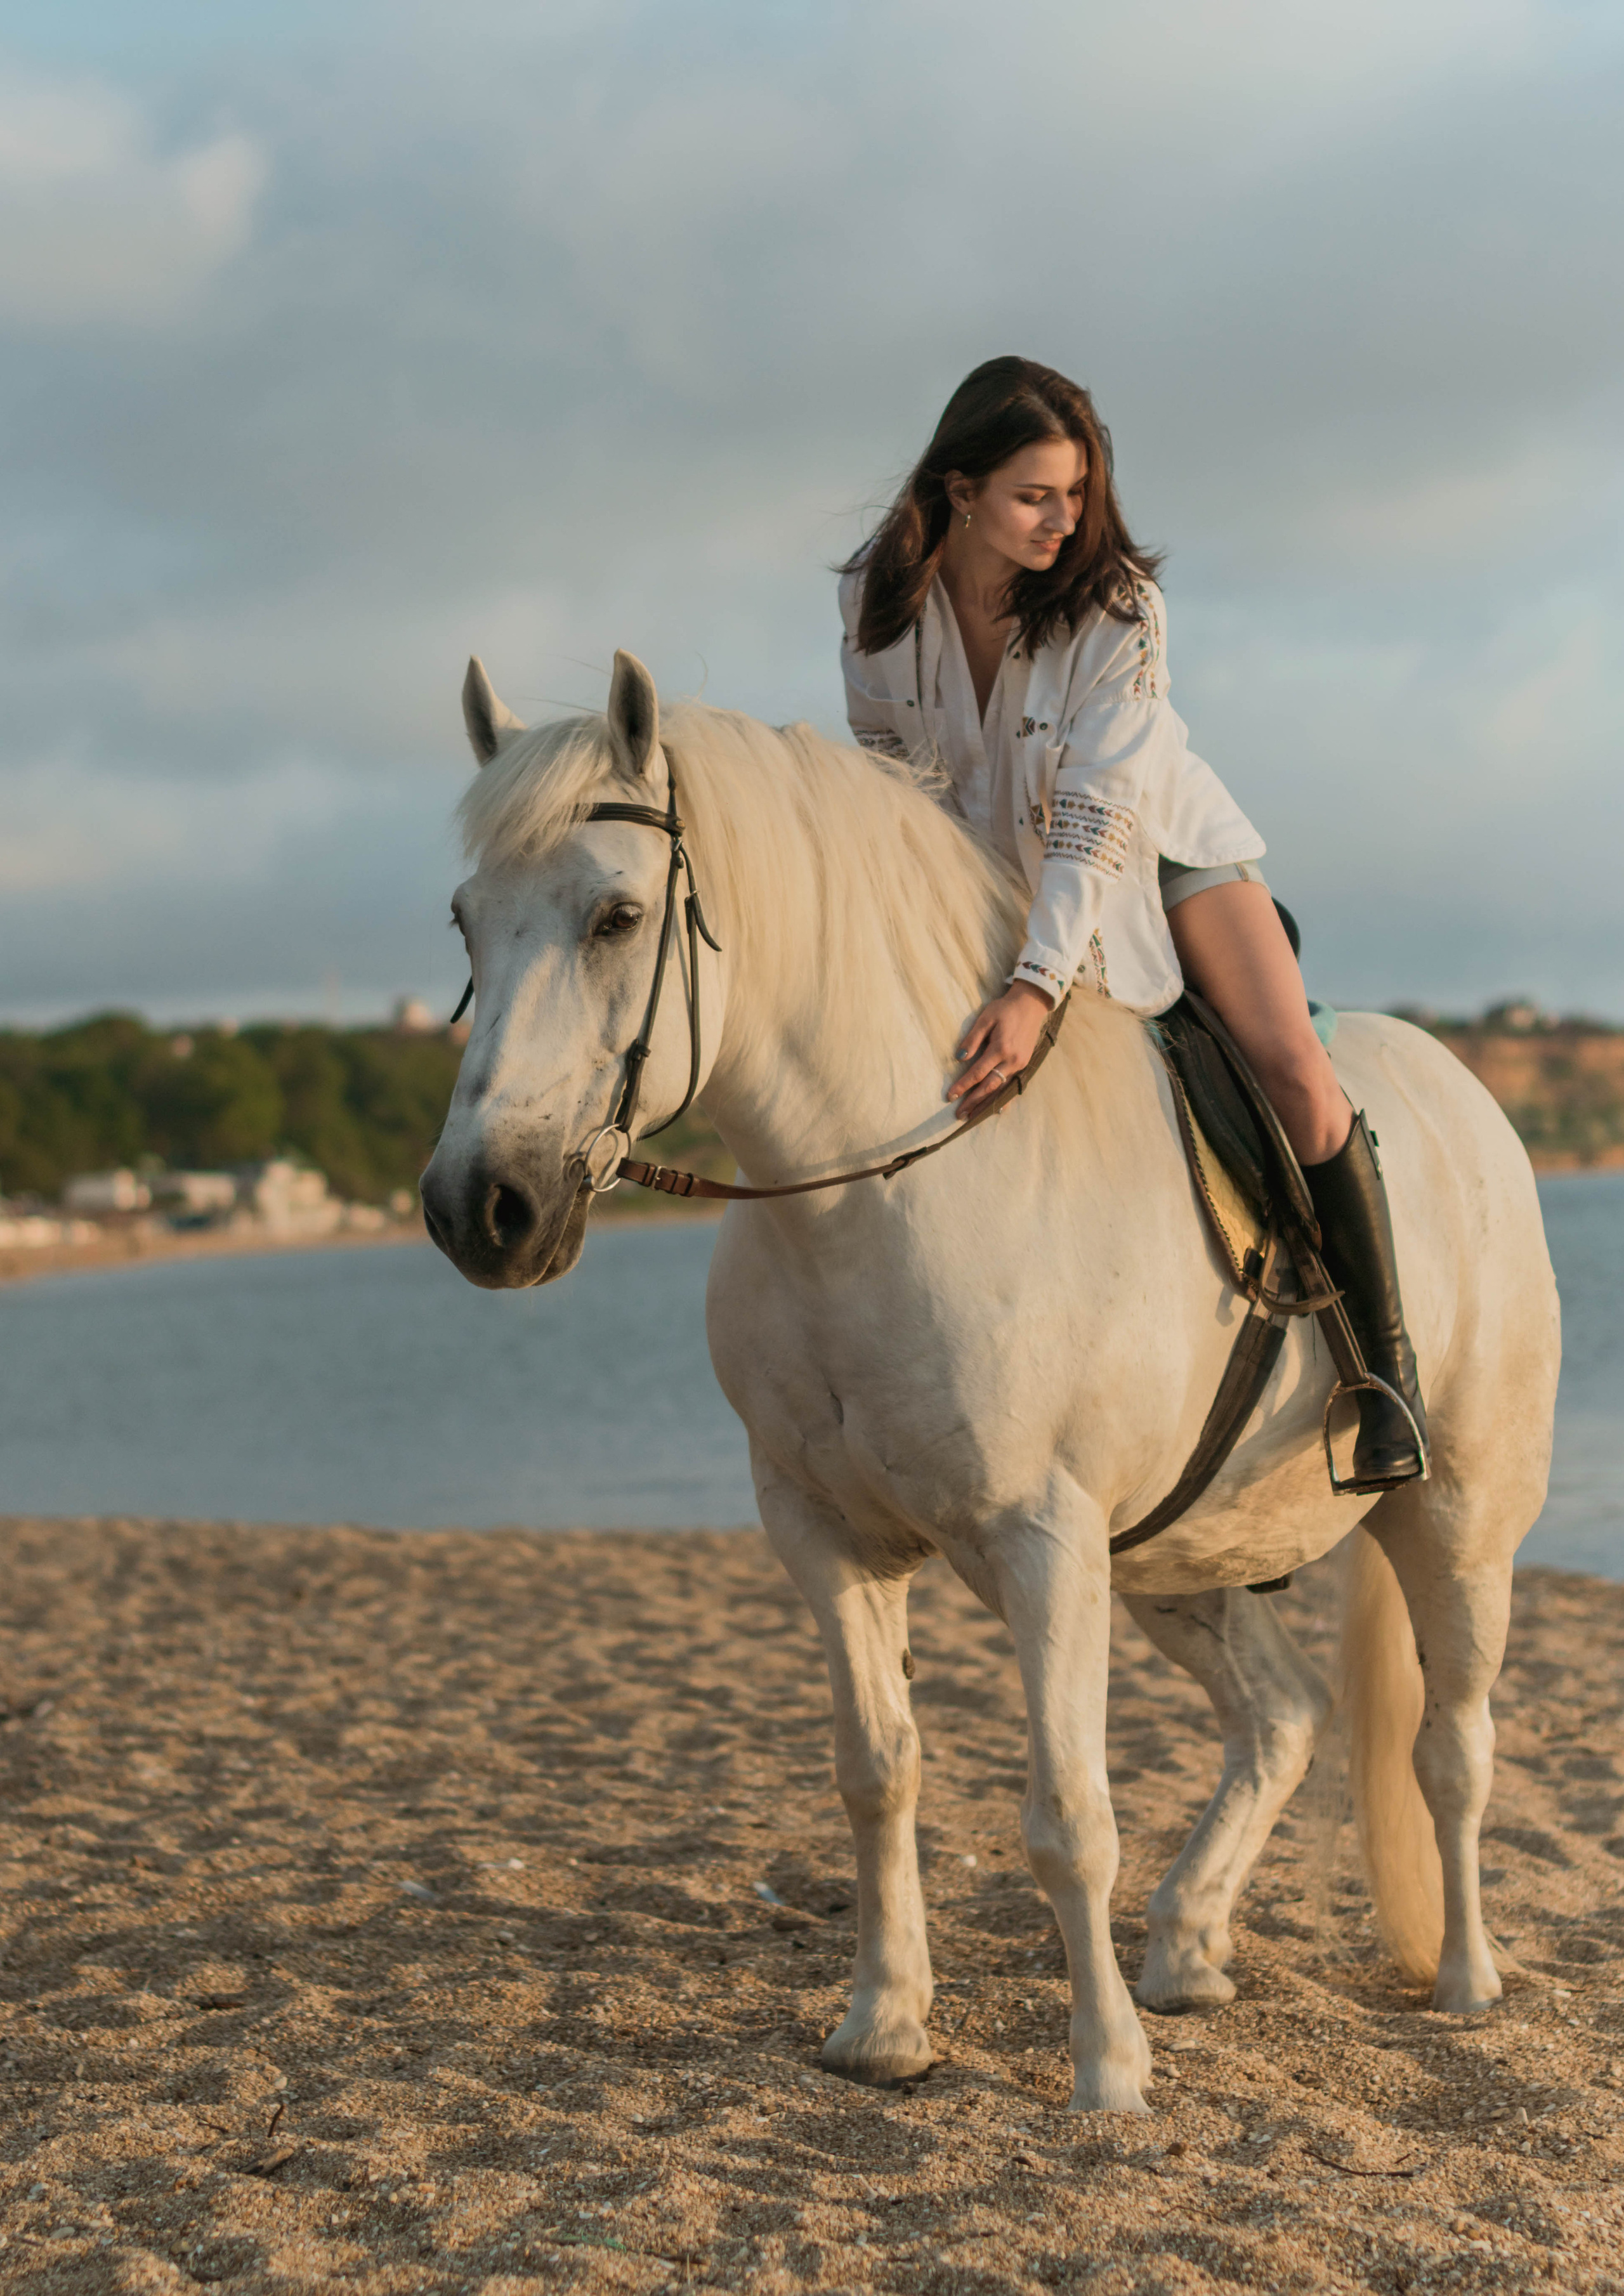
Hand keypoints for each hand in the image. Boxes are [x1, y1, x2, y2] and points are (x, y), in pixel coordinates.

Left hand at [948, 980, 1053, 1119]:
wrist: (1031, 1004)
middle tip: (960, 1115)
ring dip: (987, 1103)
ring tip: (973, 1116)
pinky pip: (1011, 1085)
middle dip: (974, 1102)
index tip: (950, 1096)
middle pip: (989, 1086)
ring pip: (1001, 1089)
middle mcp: (1012, 1060)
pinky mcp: (1025, 1064)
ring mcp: (1021, 1064)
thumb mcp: (986, 1018)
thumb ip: (972, 1039)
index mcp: (1001, 1048)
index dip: (963, 1086)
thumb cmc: (1005, 1009)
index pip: (978, 1073)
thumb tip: (959, 1058)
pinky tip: (997, 1109)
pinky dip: (1003, 1098)